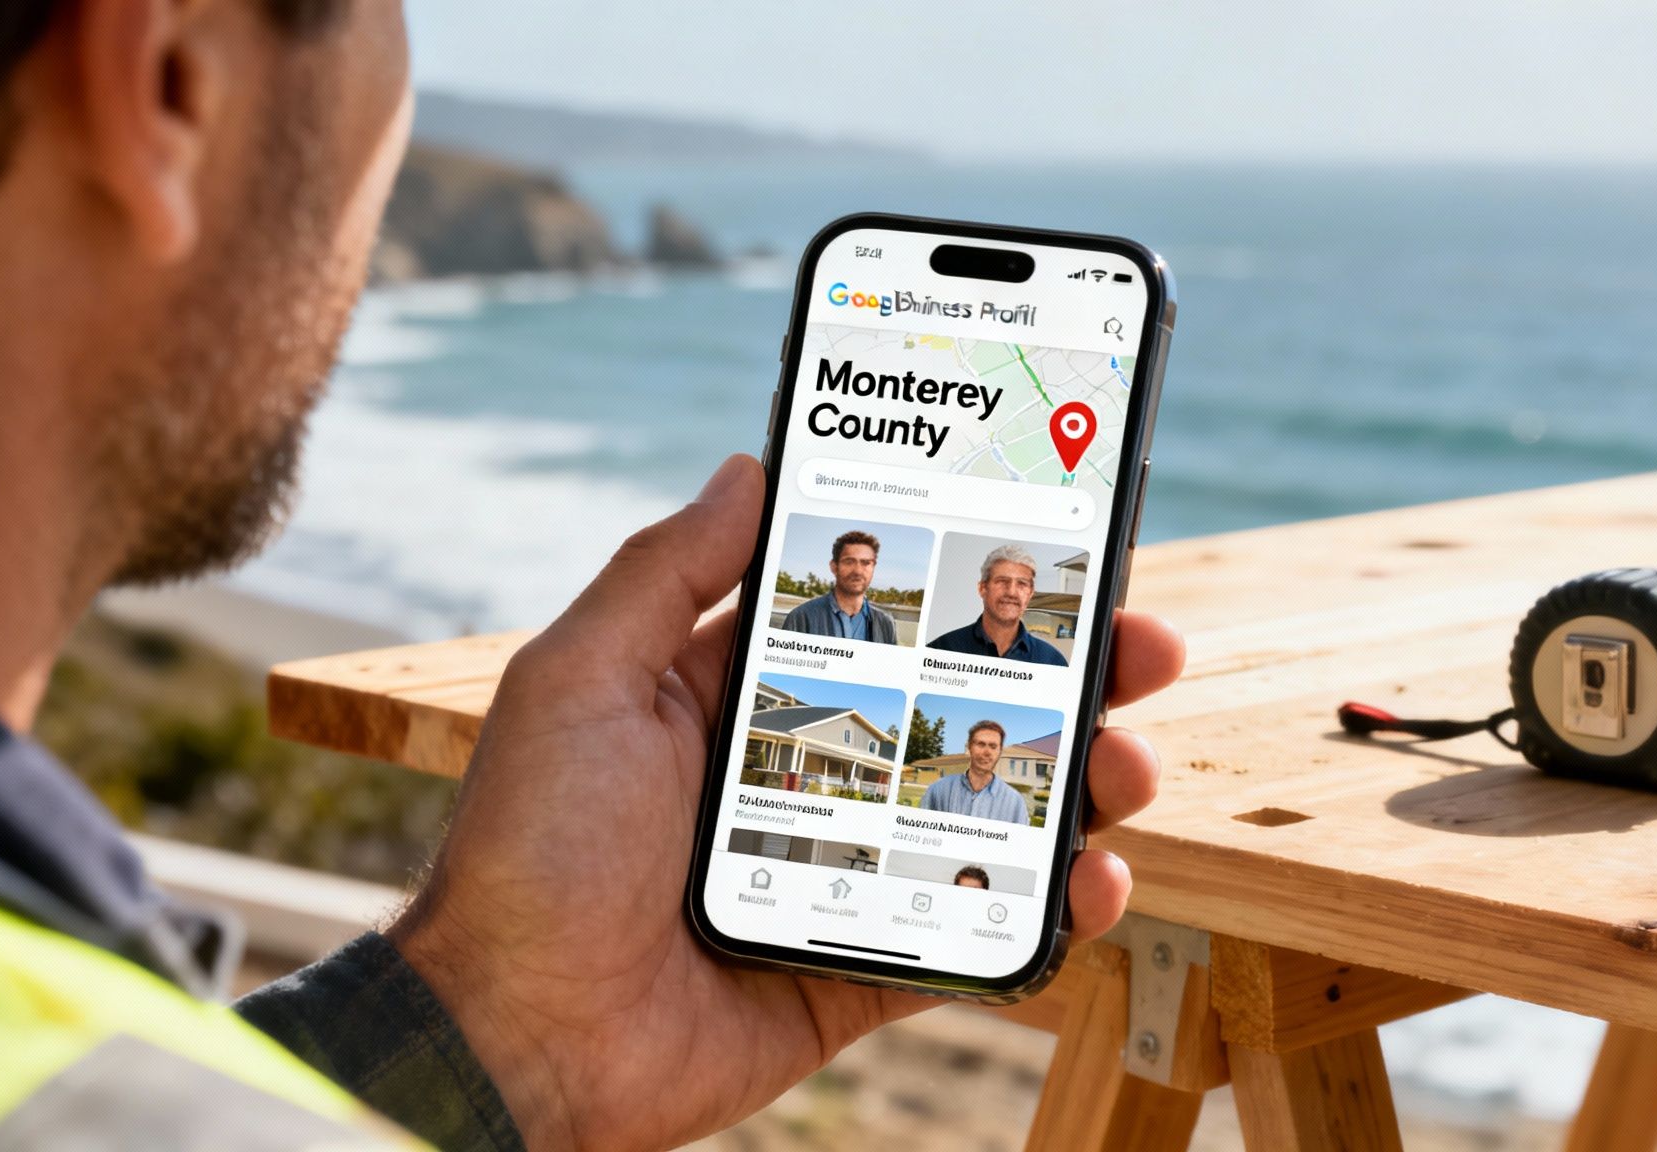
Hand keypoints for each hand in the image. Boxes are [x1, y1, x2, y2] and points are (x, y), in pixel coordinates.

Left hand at [387, 455, 1185, 1151]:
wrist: (512, 1039)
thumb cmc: (529, 851)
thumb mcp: (580, 681)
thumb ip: (663, 572)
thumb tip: (747, 466)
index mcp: (739, 700)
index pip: (881, 625)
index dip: (967, 589)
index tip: (1054, 547)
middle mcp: (804, 777)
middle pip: (960, 712)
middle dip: (1062, 680)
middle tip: (1144, 647)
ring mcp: (843, 873)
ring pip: (988, 817)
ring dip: (1077, 784)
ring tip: (1127, 765)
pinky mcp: (862, 967)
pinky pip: (976, 936)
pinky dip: (1048, 912)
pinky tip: (1096, 879)